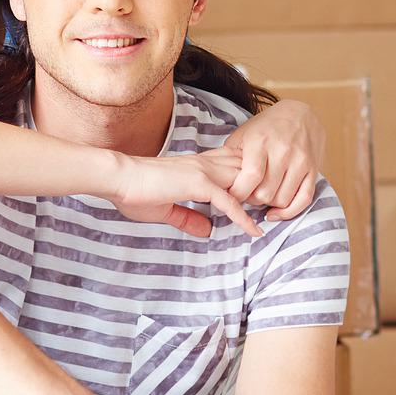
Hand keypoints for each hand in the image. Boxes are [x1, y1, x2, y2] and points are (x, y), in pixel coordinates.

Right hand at [106, 149, 265, 238]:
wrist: (118, 178)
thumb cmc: (134, 191)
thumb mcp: (166, 209)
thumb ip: (188, 218)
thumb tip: (207, 231)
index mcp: (198, 164)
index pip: (234, 165)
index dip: (250, 179)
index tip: (262, 196)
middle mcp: (206, 163)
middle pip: (247, 171)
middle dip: (264, 188)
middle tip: (277, 208)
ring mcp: (204, 172)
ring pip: (244, 183)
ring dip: (260, 201)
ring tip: (274, 219)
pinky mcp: (199, 184)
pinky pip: (229, 202)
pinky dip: (243, 218)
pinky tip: (253, 231)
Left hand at [224, 98, 324, 221]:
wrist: (299, 113)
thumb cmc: (266, 127)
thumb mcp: (243, 134)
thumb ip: (231, 159)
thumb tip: (219, 184)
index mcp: (261, 141)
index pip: (250, 178)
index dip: (238, 194)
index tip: (230, 196)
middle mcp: (283, 151)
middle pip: (265, 193)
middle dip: (251, 200)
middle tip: (245, 195)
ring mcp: (301, 161)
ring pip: (282, 199)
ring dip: (268, 205)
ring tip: (259, 197)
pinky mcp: (314, 169)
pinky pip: (304, 199)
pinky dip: (288, 212)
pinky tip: (275, 212)